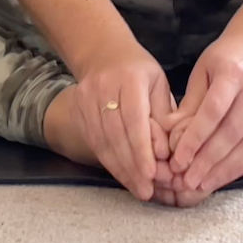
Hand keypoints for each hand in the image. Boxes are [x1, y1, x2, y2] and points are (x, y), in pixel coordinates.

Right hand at [58, 46, 176, 202]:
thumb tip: (165, 153)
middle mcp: (103, 87)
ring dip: (120, 169)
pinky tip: (122, 174)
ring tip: (137, 188)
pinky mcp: (77, 109)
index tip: (151, 174)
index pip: (135, 119)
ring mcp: (85, 98)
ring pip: (103, 141)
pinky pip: (94, 141)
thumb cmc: (139, 71)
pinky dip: (109, 161)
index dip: (142, 148)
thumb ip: (163, 117)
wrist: (103, 52)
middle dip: (132, 166)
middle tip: (147, 190)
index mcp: (129, 78)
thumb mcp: (158, 84)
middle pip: (117, 134)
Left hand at [167, 33, 242, 195]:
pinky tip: (221, 176)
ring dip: (223, 170)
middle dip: (208, 160)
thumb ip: (188, 106)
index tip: (179, 159)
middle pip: (232, 132)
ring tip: (202, 184)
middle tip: (187, 180)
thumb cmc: (222, 62)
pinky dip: (240, 167)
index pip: (213, 111)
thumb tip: (170, 139)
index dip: (195, 138)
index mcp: (234, 72)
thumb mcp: (200, 74)